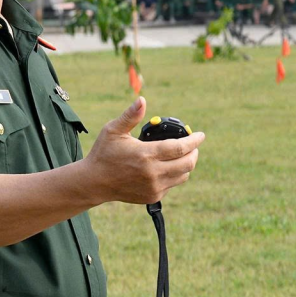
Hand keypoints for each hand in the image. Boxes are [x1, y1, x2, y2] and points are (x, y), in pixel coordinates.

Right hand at [81, 96, 206, 205]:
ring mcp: (154, 187)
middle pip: (188, 164)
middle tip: (192, 145)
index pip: (180, 148)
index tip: (201, 135)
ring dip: (186, 164)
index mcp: (145, 155)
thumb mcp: (114, 131)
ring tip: (181, 155)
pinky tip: (167, 167)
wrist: (94, 182)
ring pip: (183, 175)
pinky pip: (172, 184)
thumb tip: (142, 100)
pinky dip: (174, 174)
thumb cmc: (104, 153)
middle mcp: (152, 173)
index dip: (194, 141)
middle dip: (194, 153)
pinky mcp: (153, 196)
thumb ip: (130, 116)